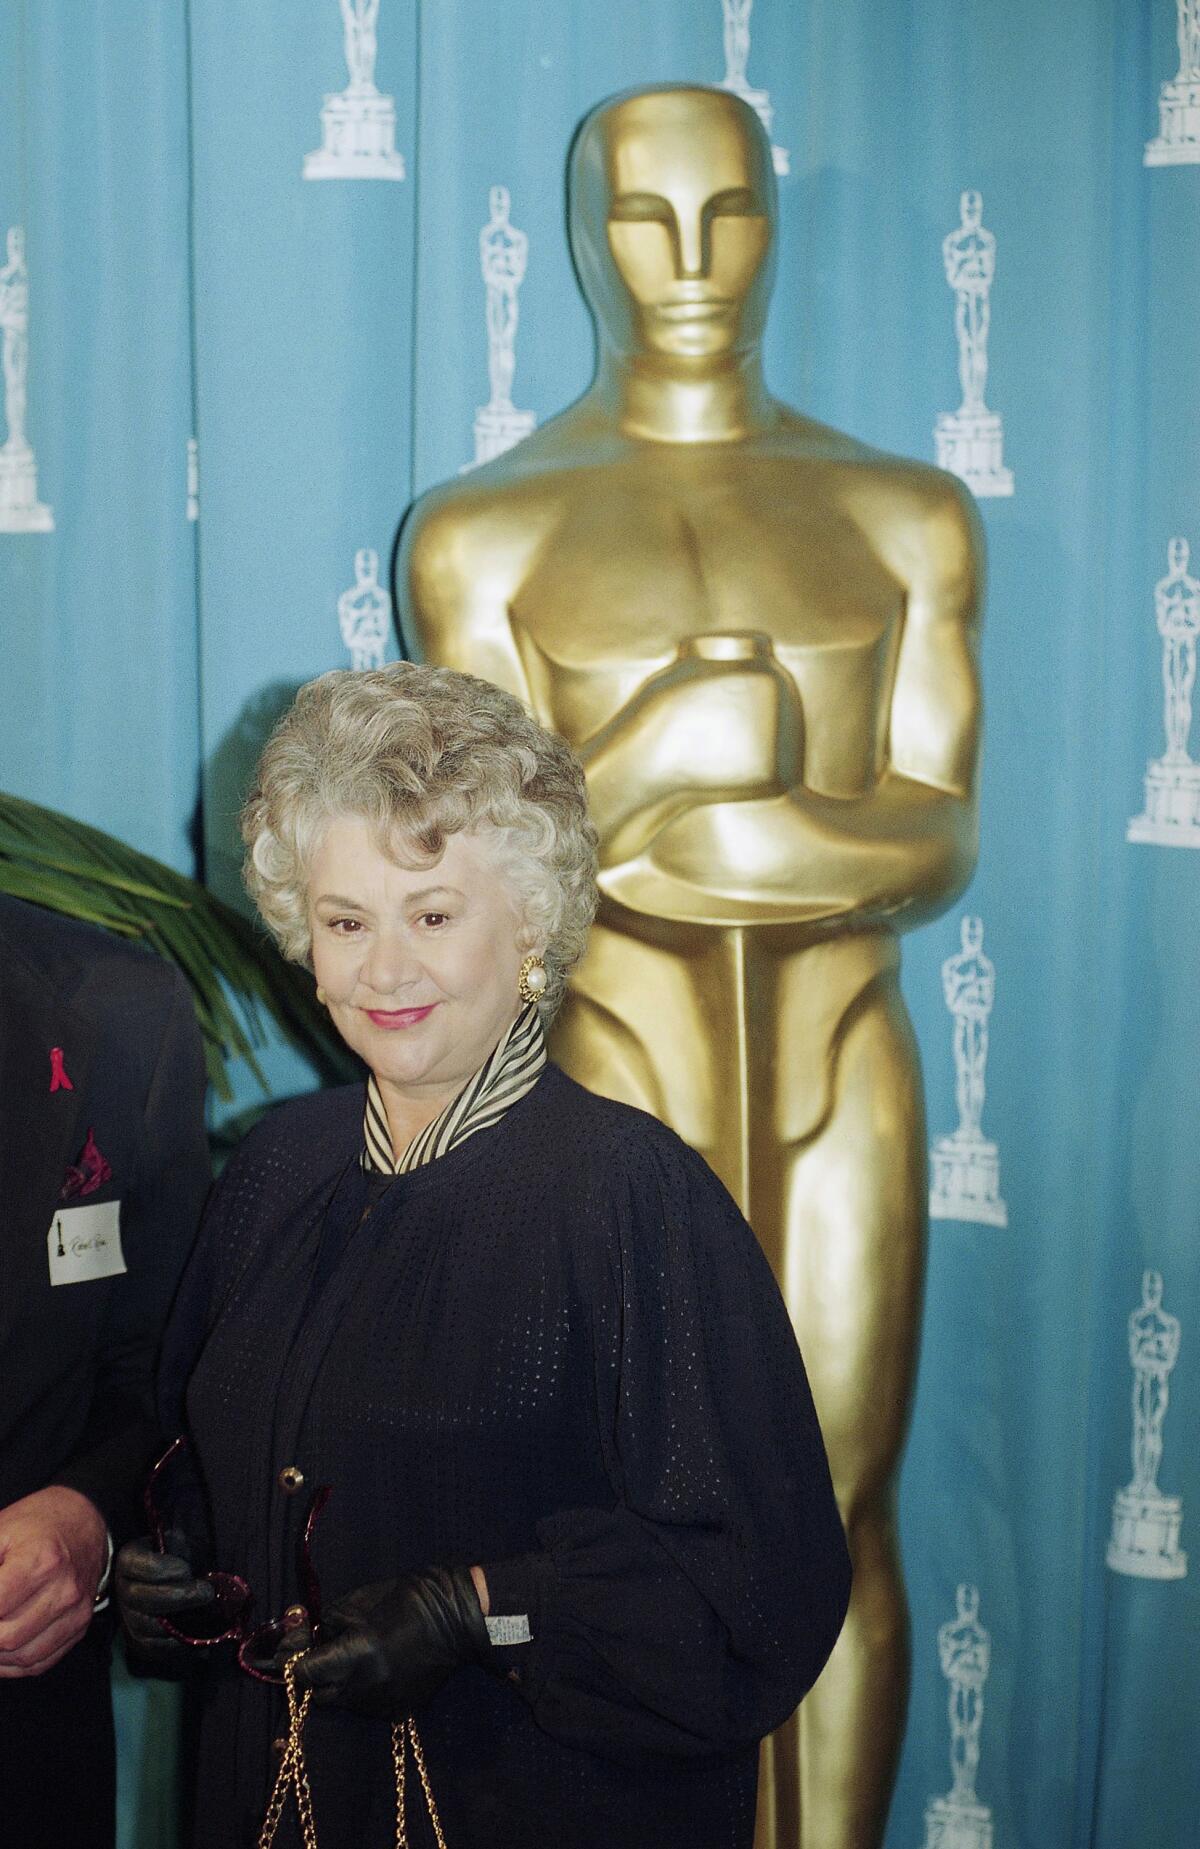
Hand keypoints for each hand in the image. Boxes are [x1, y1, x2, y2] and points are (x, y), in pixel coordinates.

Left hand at [0, 1487, 108, 1676]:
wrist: (84, 1519)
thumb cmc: (37, 1524)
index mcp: (41, 1560)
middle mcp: (64, 1589)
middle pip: (7, 1638)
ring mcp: (75, 1610)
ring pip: (23, 1656)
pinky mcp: (79, 1625)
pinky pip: (40, 1662)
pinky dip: (13, 1665)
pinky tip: (0, 1651)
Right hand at [115, 1531, 215, 1663]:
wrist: (163, 1578)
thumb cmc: (173, 1555)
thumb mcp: (175, 1540)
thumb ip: (182, 1544)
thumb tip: (195, 1550)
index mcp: (128, 1560)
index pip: (140, 1566)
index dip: (165, 1569)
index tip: (188, 1570)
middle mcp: (121, 1590)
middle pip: (142, 1599)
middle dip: (178, 1597)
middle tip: (206, 1593)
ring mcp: (127, 1618)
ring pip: (146, 1628)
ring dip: (178, 1623)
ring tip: (205, 1615)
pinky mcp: (136, 1641)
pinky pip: (153, 1649)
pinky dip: (176, 1646)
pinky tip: (197, 1636)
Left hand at [294, 1565, 490, 1718]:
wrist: (456, 1618)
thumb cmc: (406, 1599)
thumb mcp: (357, 1601)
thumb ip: (327, 1624)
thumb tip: (308, 1637)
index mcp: (355, 1656)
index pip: (303, 1672)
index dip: (291, 1658)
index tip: (288, 1646)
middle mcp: (365, 1688)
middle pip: (318, 1693)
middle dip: (313, 1674)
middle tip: (319, 1652)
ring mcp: (382, 1705)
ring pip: (342, 1702)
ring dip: (338, 1683)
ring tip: (352, 1658)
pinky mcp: (398, 1712)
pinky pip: (366, 1706)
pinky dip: (362, 1691)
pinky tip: (375, 1669)